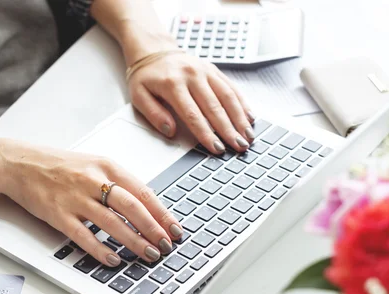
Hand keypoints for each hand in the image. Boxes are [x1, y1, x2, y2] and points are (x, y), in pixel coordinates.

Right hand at [0, 141, 182, 266]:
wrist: (19, 163)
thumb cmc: (59, 166)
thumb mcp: (94, 165)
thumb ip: (119, 183)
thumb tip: (147, 208)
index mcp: (106, 166)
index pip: (143, 191)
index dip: (162, 213)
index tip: (175, 229)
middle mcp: (93, 180)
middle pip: (132, 207)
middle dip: (153, 229)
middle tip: (166, 246)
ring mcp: (75, 198)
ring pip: (112, 223)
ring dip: (134, 242)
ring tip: (148, 255)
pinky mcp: (58, 214)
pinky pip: (84, 236)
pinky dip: (101, 250)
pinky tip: (114, 260)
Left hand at [128, 52, 255, 153]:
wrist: (154, 50)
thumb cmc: (146, 77)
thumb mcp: (139, 96)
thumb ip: (154, 114)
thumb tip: (170, 131)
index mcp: (173, 84)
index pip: (193, 114)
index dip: (206, 134)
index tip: (216, 148)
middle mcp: (192, 76)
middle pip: (214, 107)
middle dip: (229, 130)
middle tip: (239, 146)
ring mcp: (206, 71)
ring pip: (227, 97)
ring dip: (240, 118)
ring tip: (248, 136)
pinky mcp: (214, 70)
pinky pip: (231, 87)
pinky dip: (242, 103)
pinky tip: (250, 118)